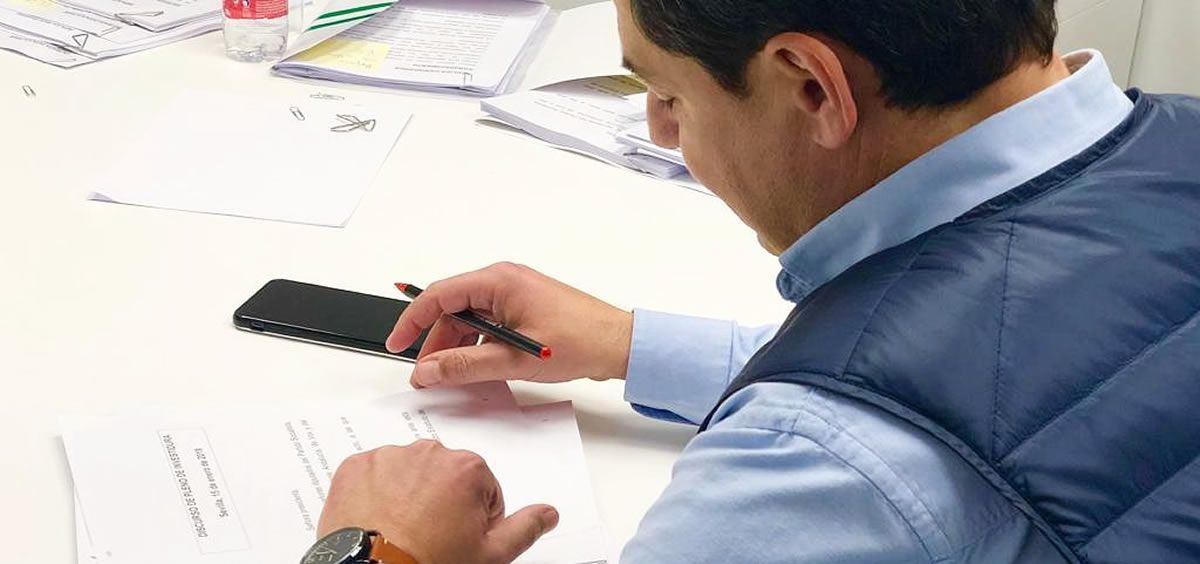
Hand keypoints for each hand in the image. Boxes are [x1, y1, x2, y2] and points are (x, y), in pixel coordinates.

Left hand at [318, 441, 558, 563]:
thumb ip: (524, 527)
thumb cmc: (427, 562)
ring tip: (402, 528)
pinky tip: (379, 518)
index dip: (473, 517)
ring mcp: (389, 457)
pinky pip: (373, 474)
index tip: (456, 535)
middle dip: (441, 500)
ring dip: (408, 493)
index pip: (481, 487)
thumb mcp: (489, 554)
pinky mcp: (356, 466)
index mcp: (466, 468)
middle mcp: (428, 453)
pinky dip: (375, 492)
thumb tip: (547, 514)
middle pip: (444, 475)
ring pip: (408, 472)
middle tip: (429, 535)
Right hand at [386, 263, 632, 388]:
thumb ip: (465, 366)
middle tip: (428, 375)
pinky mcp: (524, 307)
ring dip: (457, 347)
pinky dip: (478, 346)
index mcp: (499, 281)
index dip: (412, 321)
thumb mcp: (514, 359)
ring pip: (469, 319)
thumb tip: (428, 371)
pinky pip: (488, 324)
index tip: (396, 344)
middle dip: (436, 343)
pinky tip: (477, 369)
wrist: (619, 344)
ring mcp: (514, 294)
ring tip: (452, 378)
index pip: (439, 295)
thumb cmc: (580, 341)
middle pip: (452, 309)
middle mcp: (504, 281)